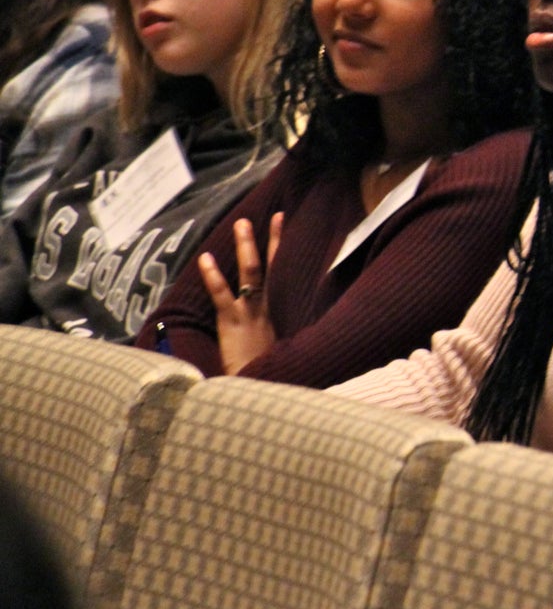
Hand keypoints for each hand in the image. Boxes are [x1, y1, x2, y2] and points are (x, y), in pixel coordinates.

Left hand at [198, 213, 282, 375]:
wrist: (262, 393)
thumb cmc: (266, 378)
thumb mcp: (276, 355)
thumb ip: (277, 339)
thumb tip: (291, 334)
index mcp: (276, 314)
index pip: (282, 274)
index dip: (281, 247)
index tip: (282, 222)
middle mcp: (267, 310)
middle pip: (271, 268)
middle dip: (270, 240)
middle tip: (270, 214)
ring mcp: (251, 315)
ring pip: (252, 275)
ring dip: (247, 247)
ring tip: (241, 223)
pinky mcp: (233, 324)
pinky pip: (223, 296)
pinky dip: (213, 276)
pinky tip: (205, 258)